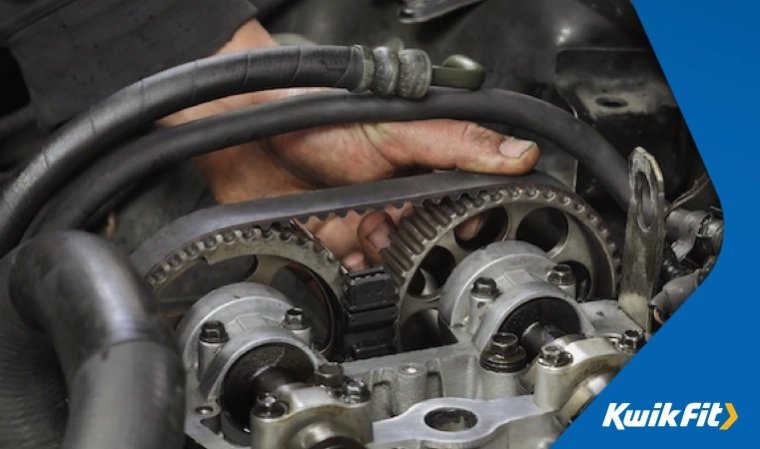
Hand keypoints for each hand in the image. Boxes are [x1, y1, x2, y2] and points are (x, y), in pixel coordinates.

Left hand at [161, 20, 539, 270]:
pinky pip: (347, 276)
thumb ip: (455, 142)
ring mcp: (358, 225)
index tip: (456, 233)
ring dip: (381, 265)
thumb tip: (520, 155)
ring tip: (361, 239)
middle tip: (391, 231)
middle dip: (413, 249)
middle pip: (421, 245)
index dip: (460, 225)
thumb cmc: (315, 116)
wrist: (243, 133)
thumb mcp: (393, 128)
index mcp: (416, 170)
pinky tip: (340, 261)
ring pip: (387, 267)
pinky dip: (347, 277)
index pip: (457, 208)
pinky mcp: (326, 246)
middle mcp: (390, 200)